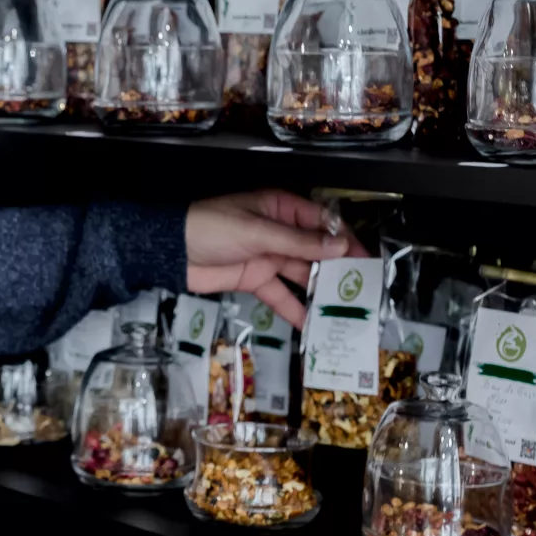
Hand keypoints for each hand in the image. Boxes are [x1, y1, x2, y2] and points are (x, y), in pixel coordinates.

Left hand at [185, 191, 357, 327]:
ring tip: (344, 313)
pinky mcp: (256, 279)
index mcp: (281, 208)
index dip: (345, 240)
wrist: (171, 251)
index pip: (322, 223)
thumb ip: (298, 242)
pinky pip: (281, 295)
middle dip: (337, 271)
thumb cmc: (213, 228)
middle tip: (362, 292)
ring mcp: (269, 257)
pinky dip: (294, 310)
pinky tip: (312, 326)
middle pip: (316, 252)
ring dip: (320, 293)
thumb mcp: (257, 232)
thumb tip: (340, 246)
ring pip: (301, 275)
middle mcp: (280, 232)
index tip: (365, 260)